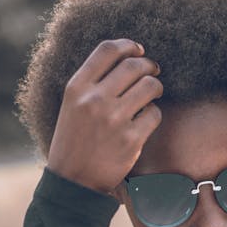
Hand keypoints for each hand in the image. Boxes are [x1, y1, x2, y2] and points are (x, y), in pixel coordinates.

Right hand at [47, 38, 162, 194]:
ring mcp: (114, 119)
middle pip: (133, 65)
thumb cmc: (74, 142)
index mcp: (77, 88)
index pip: (107, 50)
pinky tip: (146, 120)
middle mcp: (95, 100)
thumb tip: (125, 59)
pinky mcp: (131, 139)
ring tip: (152, 94)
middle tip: (153, 72)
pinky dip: (153, 114)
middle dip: (149, 66)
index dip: (128, 45)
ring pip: (150, 86)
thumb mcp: (71, 106)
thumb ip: (92, 84)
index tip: (138, 50)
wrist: (74, 181)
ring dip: (156, 87)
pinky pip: (154, 114)